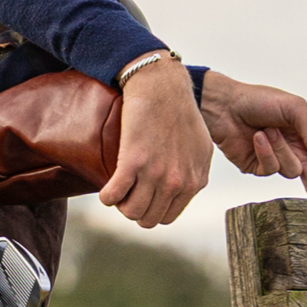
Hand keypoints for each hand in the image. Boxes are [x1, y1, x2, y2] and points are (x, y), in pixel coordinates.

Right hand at [99, 55, 212, 227]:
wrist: (162, 87)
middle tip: (127, 192)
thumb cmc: (179, 111)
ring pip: (131, 212)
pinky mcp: (134, 162)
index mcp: (195, 180)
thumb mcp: (200, 147)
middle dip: (135, 209)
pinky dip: (106, 196)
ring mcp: (157, 174)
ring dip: (120, 204)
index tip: (142, 195)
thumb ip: (193, 172)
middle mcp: (178, 181)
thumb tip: (183, 189)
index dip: (151, 209)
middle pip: (148, 219)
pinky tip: (106, 187)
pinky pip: (113, 196)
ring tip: (118, 188)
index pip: (167, 217)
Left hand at [199, 73, 306, 200]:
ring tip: (267, 130)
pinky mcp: (258, 167)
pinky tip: (257, 138)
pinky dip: (265, 153)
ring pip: (291, 171)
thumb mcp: (294, 108)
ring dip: (281, 150)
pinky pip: (270, 170)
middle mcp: (296, 149)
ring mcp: (277, 160)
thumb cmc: (260, 100)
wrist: (224, 105)